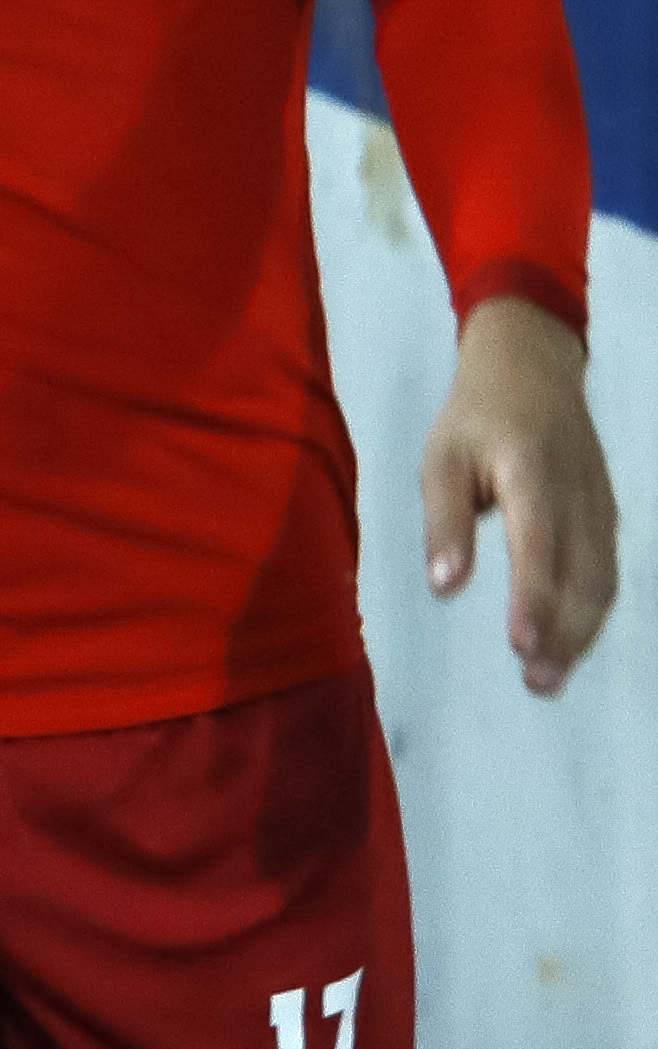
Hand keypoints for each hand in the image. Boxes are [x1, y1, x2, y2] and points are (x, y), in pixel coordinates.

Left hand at [421, 293, 617, 694]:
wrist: (533, 366)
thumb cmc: (476, 415)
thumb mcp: (441, 457)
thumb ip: (445, 521)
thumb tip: (446, 586)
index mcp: (532, 474)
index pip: (538, 546)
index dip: (534, 599)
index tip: (520, 645)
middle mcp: (577, 496)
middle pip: (583, 576)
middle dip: (564, 634)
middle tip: (537, 682)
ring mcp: (600, 506)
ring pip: (603, 581)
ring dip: (582, 633)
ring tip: (550, 676)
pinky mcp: (607, 515)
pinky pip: (607, 571)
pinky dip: (593, 612)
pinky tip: (570, 641)